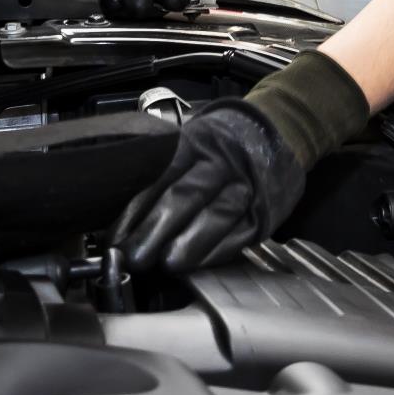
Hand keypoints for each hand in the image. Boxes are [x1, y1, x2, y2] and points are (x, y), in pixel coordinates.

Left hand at [113, 52, 366, 271]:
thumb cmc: (220, 142)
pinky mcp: (266, 209)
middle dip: (155, 231)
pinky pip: (240, 234)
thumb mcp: (190, 140)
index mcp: (196, 141)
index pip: (161, 176)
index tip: (116, 236)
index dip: (136, 209)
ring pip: (216, 217)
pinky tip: (197, 263)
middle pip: (186, 197)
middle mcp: (222, 162)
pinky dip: (217, 251)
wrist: (277, 130)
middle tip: (134, 257)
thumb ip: (160, 170)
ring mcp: (248, 185)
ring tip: (167, 264)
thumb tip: (124, 215)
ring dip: (189, 245)